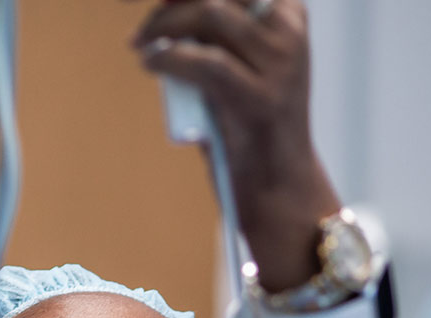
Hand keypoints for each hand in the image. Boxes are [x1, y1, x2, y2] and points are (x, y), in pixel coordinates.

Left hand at [134, 0, 340, 291]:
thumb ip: (210, 36)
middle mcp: (288, 32)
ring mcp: (279, 64)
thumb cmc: (248, 124)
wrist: (278, 186)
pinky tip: (151, 62)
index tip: (160, 0)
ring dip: (164, 26)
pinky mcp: (259, 98)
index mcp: (288, 14)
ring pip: (210, 13)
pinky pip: (204, 61)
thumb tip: (163, 13)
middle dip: (173, 2)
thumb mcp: (236, 66)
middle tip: (143, 25)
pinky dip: (169, 58)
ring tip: (142, 46)